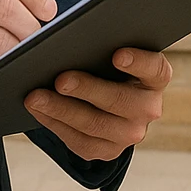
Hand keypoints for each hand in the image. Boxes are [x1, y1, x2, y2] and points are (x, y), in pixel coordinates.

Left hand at [24, 48, 171, 160]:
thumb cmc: (107, 66)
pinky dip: (55, 125)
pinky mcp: (108, 150)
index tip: (117, 55)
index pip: (154, 69)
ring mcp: (130, 133)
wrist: (107, 100)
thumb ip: (102, 46)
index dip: (138, 62)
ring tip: (36, 98)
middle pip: (119, 101)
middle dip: (86, 90)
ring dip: (61, 110)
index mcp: (155, 78)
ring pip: (94, 124)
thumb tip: (72, 40)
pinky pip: (80, 142)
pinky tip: (38, 111)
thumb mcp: (112, 52)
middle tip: (60, 80)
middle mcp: (148, 108)